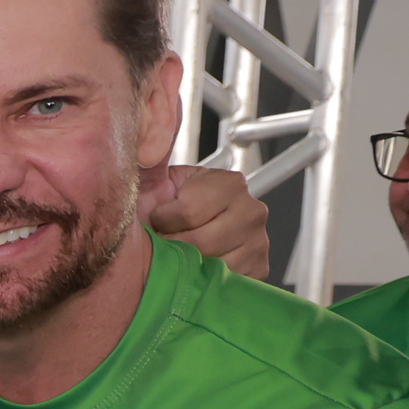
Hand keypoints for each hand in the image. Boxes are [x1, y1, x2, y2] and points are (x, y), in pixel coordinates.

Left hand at [143, 164, 270, 280]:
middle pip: (202, 242)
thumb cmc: (154, 211)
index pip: (190, 210)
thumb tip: (154, 124)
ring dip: (185, 268)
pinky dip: (202, 284)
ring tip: (176, 255)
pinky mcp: (256, 273)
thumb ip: (153, 154)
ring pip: (212, 267)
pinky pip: (225, 285)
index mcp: (229, 184)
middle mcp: (252, 211)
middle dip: (172, 246)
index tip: (158, 217)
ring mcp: (258, 243)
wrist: (160, 244)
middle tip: (164, 241)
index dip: (163, 219)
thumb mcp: (150, 181)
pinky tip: (192, 273)